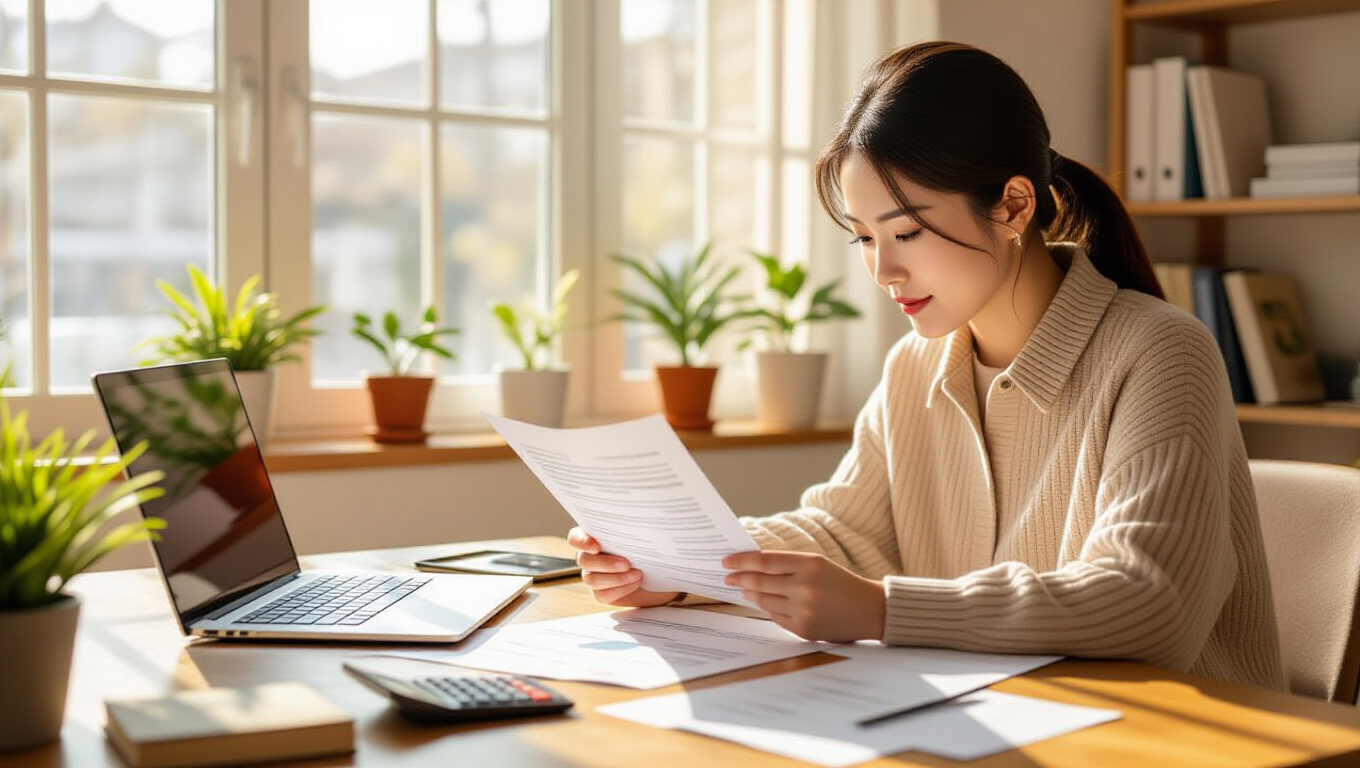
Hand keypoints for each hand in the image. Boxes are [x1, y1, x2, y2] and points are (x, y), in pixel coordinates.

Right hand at [566, 527, 679, 607]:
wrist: (660, 574)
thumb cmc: (648, 551)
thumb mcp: (642, 538)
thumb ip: (632, 531)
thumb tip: (639, 522)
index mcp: (593, 538)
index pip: (575, 538)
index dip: (581, 542)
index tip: (597, 547)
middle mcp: (589, 557)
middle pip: (583, 560)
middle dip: (605, 563)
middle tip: (626, 564)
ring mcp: (593, 576)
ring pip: (592, 579)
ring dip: (616, 578)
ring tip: (637, 574)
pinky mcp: (602, 593)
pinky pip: (602, 594)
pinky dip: (620, 589)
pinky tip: (635, 583)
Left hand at [723, 551, 885, 641]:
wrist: (869, 610)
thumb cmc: (840, 582)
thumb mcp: (817, 564)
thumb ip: (787, 564)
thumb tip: (751, 568)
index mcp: (809, 564)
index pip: (765, 561)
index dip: (742, 561)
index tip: (727, 561)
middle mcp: (805, 587)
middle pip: (760, 582)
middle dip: (740, 578)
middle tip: (729, 576)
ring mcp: (803, 610)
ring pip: (764, 601)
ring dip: (750, 594)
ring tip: (744, 589)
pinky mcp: (803, 629)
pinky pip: (775, 617)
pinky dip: (767, 608)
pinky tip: (763, 602)